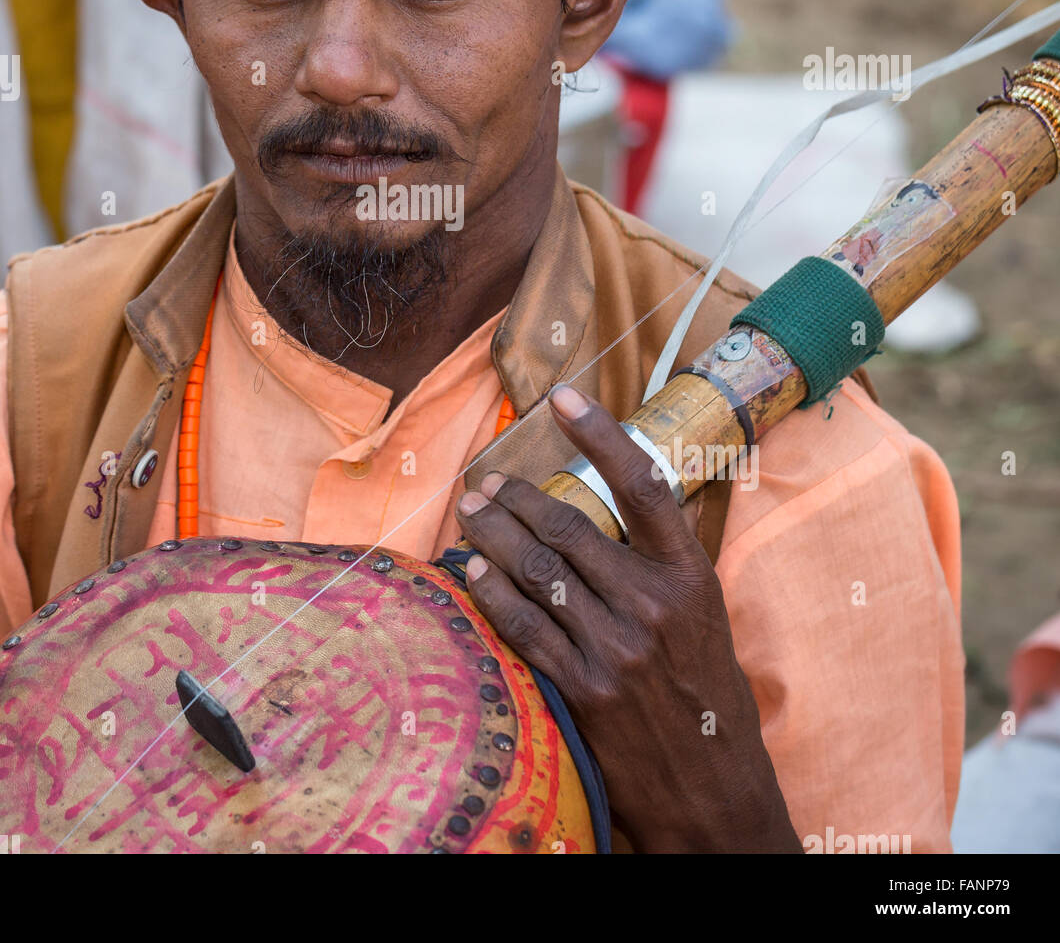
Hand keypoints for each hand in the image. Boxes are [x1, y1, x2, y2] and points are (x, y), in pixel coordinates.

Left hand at [456, 384, 800, 852]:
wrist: (713, 788)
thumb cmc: (707, 693)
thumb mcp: (703, 617)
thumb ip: (658, 564)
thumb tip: (607, 505)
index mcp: (690, 577)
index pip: (642, 486)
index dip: (600, 434)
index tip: (565, 397)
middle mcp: (653, 606)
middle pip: (569, 526)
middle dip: (518, 497)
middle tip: (488, 482)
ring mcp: (616, 648)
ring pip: (537, 570)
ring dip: (493, 534)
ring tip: (470, 512)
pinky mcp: (584, 688)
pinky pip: (523, 625)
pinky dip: (491, 591)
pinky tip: (472, 570)